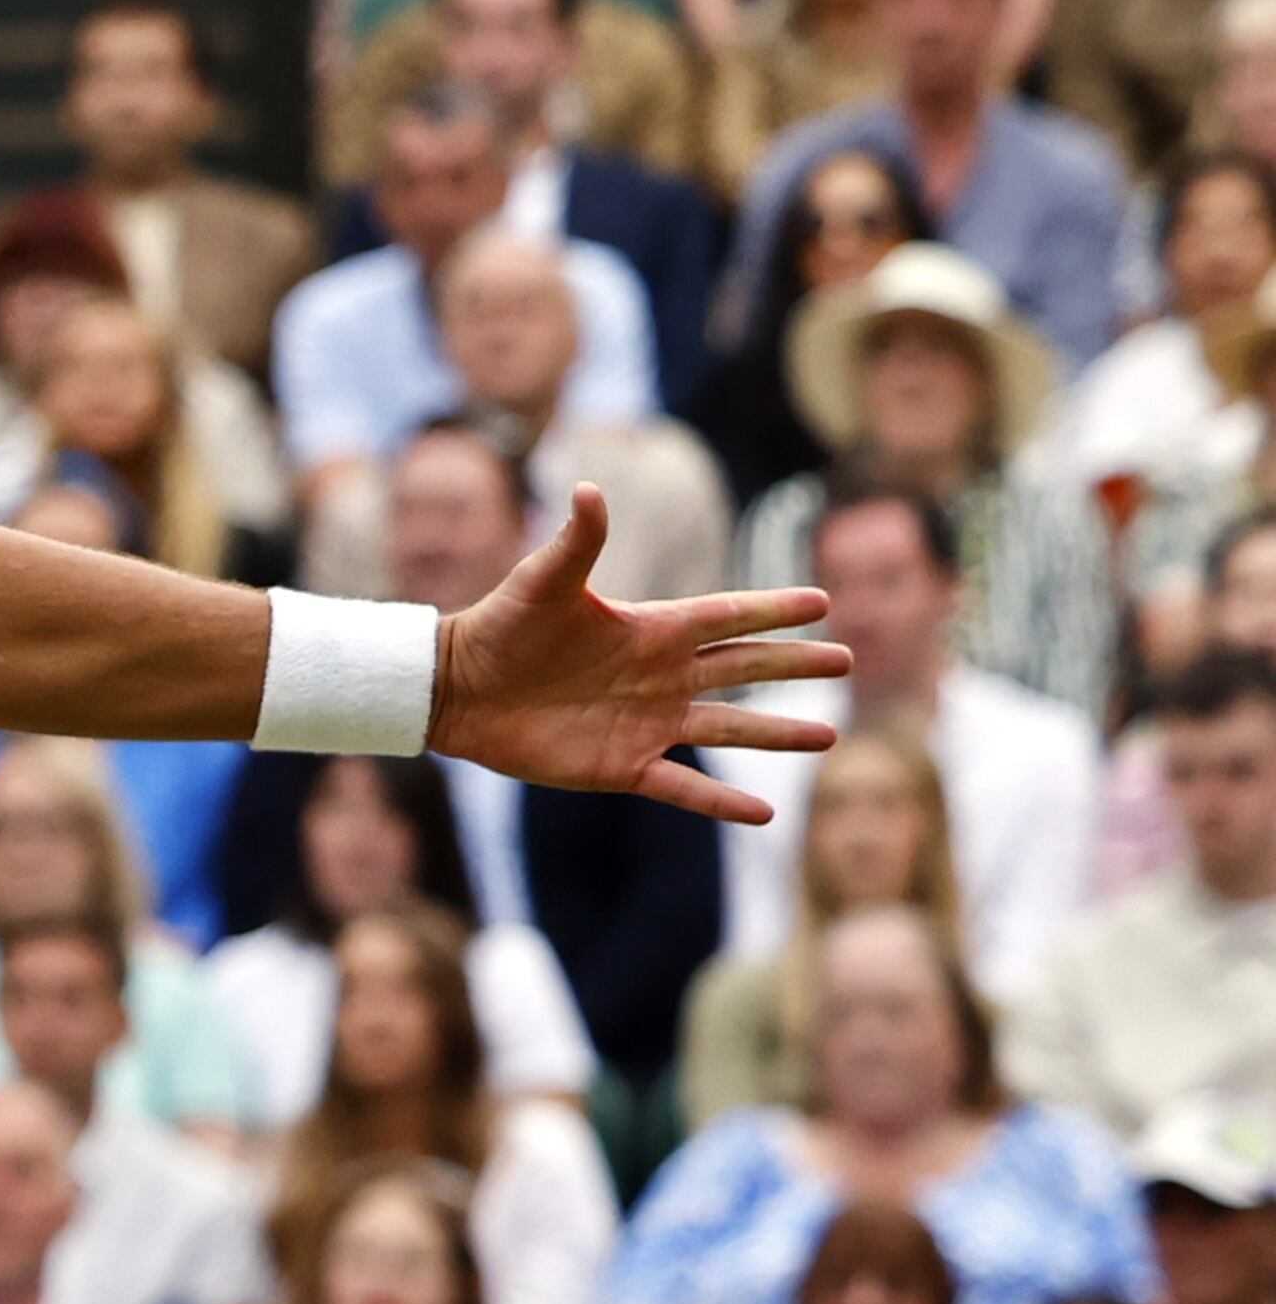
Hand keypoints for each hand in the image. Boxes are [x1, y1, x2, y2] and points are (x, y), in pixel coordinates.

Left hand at [426, 488, 850, 825]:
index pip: (728, 615)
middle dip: (793, 666)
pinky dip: (720, 801)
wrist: (458, 689)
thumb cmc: (501, 626)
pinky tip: (765, 814)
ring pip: (727, 729)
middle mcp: (660, 676)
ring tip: (829, 735)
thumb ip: (577, 542)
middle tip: (846, 660)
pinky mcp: (621, 765)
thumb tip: (588, 488)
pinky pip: (682, 786)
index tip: (822, 602)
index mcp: (652, 628)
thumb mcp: (543, 581)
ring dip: (777, 735)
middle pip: (743, 668)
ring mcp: (646, 723)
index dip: (773, 610)